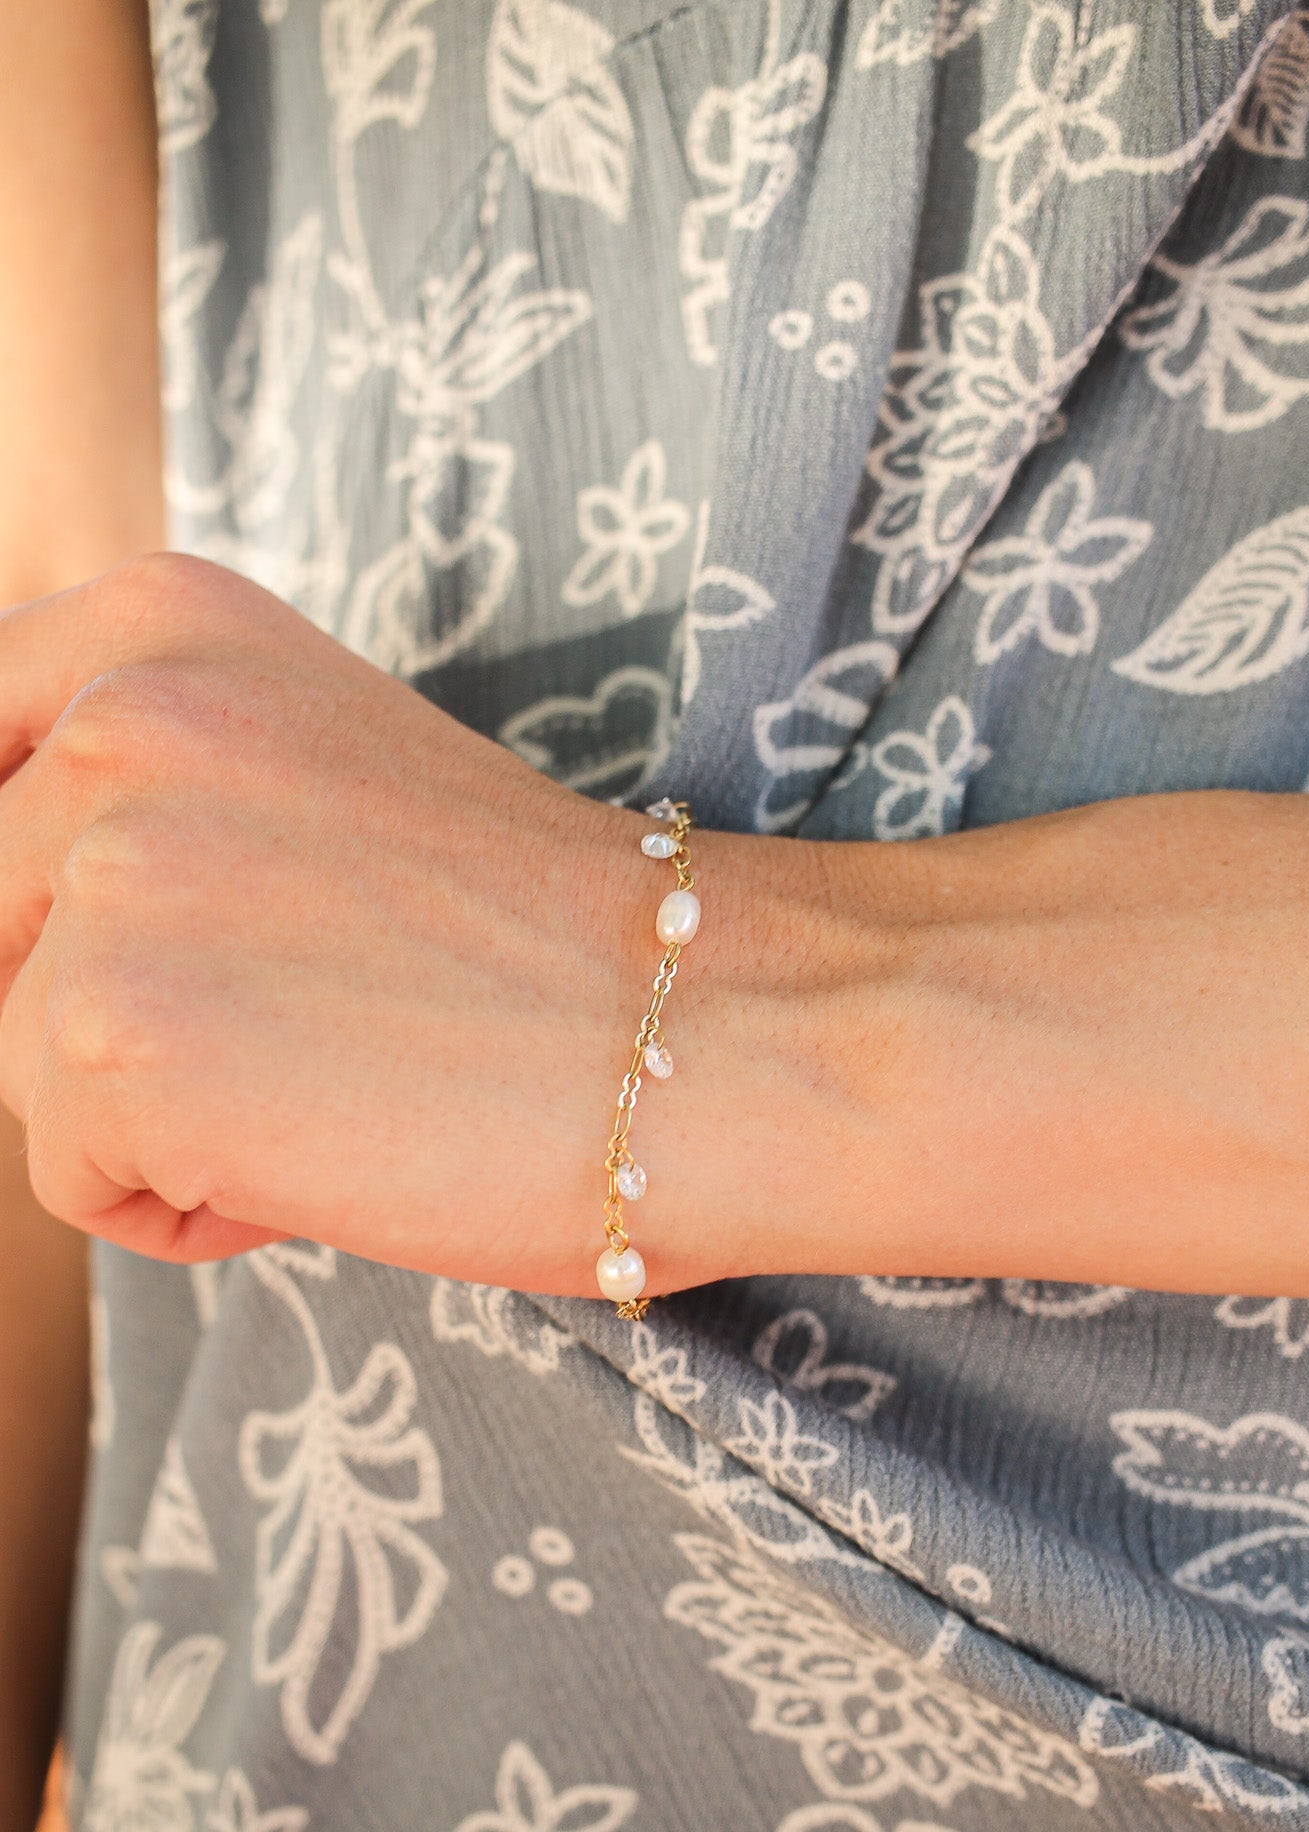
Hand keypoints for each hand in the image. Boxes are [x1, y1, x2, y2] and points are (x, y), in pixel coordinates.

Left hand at [0, 552, 791, 1288]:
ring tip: (329, 1085)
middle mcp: (111, 718)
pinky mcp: (111, 1037)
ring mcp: (106, 871)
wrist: (716, 1026)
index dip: (24, 887)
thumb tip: (16, 917)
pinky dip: (187, 1207)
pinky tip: (333, 1155)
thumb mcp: (311, 771)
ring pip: (19, 1059)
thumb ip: (151, 793)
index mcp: (159, 624)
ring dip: (148, 1112)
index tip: (113, 941)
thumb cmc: (540, 938)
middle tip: (295, 1020)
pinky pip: (71, 1180)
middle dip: (100, 1009)